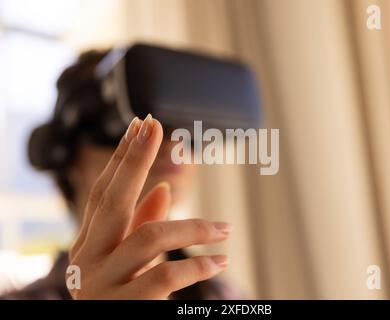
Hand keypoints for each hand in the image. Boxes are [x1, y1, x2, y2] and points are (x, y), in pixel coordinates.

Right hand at [68, 115, 230, 298]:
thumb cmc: (122, 299)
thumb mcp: (131, 262)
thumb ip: (143, 225)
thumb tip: (166, 187)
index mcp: (90, 244)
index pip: (105, 191)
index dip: (123, 157)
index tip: (142, 124)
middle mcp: (88, 259)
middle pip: (112, 199)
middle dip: (133, 160)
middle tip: (154, 126)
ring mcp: (101, 285)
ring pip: (149, 237)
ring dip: (193, 228)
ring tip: (226, 229)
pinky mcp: (123, 308)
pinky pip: (164, 277)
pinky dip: (197, 266)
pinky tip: (220, 262)